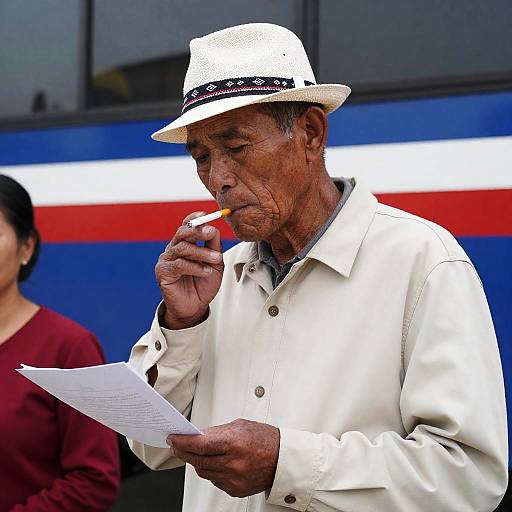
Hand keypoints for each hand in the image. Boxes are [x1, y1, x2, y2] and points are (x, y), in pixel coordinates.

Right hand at [156, 212, 223, 329]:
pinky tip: (206, 272)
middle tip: (211, 232)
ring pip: (183, 248)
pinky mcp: (163, 272)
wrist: (195, 307)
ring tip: (216, 259)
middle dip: (198, 230)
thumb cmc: (203, 284)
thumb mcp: (214, 263)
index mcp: (185, 243)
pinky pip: (179, 265)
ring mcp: (167, 260)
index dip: (195, 218)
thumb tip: (214, 229)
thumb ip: (213, 246)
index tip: (206, 215)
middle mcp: (173, 248)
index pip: (187, 225)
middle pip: (182, 232)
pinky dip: (195, 267)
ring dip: (202, 252)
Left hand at [168, 419, 279, 497]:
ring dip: (196, 462)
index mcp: (234, 443)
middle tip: (177, 445)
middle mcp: (233, 463)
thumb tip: (197, 436)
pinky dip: (210, 471)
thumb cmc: (264, 439)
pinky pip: (214, 480)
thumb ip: (217, 432)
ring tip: (193, 452)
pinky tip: (213, 462)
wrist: (282, 459)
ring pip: (203, 472)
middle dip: (184, 452)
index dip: (183, 442)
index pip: (200, 445)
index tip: (173, 438)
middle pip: (198, 460)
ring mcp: (234, 479)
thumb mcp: (239, 426)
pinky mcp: (235, 490)